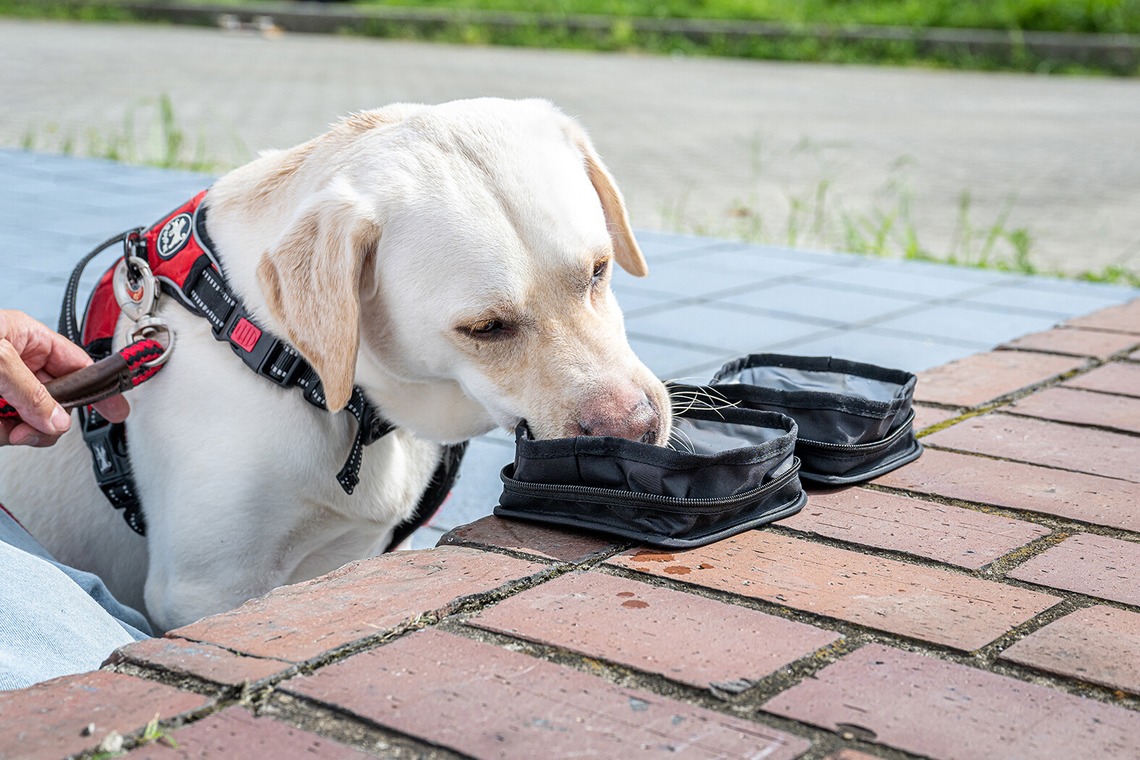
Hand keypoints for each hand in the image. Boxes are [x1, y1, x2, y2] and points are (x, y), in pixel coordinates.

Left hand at [0, 310, 129, 446]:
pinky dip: (4, 434)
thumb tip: (58, 420)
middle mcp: (17, 364)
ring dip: (26, 430)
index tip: (116, 409)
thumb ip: (32, 391)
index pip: (78, 365)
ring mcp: (2, 388)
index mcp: (28, 339)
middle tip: (44, 425)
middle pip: (58, 400)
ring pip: (33, 420)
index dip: (100, 388)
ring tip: (11, 429)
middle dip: (52, 418)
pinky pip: (8, 429)